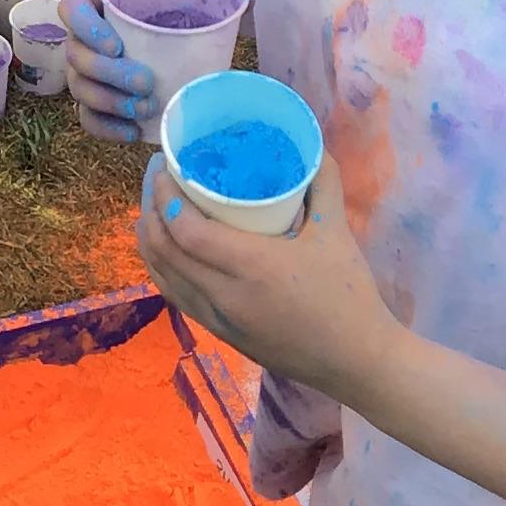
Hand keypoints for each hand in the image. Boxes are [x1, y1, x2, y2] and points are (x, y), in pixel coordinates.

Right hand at [62, 0, 154, 141]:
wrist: (166, 34)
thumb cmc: (167, 8)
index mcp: (92, 4)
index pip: (72, 10)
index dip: (87, 29)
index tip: (117, 46)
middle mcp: (80, 38)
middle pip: (75, 56)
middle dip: (108, 73)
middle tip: (146, 82)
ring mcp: (83, 72)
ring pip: (79, 89)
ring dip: (110, 102)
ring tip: (146, 109)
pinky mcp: (93, 102)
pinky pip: (88, 118)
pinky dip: (107, 127)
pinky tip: (133, 132)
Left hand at [135, 151, 395, 401]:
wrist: (355, 361)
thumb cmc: (348, 295)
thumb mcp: (337, 232)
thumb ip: (324, 183)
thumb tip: (311, 144)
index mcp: (251, 267)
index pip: (186, 231)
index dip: (165, 197)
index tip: (165, 166)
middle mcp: (224, 296)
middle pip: (164, 250)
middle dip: (150, 207)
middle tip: (156, 176)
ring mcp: (217, 319)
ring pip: (162, 276)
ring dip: (149, 238)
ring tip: (153, 205)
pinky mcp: (219, 333)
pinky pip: (175, 295)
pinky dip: (160, 266)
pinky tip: (166, 247)